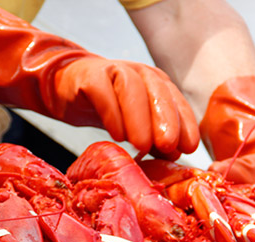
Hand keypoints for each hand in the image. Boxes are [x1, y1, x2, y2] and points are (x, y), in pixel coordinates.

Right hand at [0, 3, 198, 157]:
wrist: (66, 89)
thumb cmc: (105, 109)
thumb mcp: (133, 124)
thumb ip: (154, 138)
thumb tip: (175, 157)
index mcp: (156, 84)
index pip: (176, 101)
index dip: (185, 124)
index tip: (188, 149)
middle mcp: (138, 73)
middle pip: (158, 92)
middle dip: (166, 120)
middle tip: (168, 147)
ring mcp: (113, 71)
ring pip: (132, 89)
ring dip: (139, 118)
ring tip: (142, 145)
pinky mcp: (89, 76)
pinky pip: (103, 92)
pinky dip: (111, 113)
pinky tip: (116, 135)